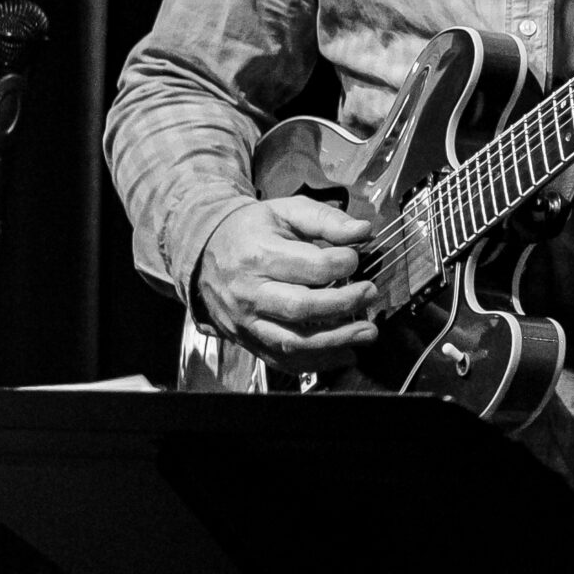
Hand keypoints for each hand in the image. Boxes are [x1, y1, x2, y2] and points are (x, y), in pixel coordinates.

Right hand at [196, 194, 377, 366]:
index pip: (310, 267)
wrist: (204, 250)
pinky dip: (315, 363)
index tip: (356, 260)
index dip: (342, 264)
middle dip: (343, 304)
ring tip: (366, 333)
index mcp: (259, 255)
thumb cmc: (252, 229)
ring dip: (335, 342)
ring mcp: (245, 321)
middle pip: (301, 308)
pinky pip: (280, 360)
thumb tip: (363, 230)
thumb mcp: (287, 210)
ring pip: (291, 342)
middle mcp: (249, 292)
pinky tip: (343, 355)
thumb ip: (327, 219)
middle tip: (369, 294)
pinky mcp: (245, 339)